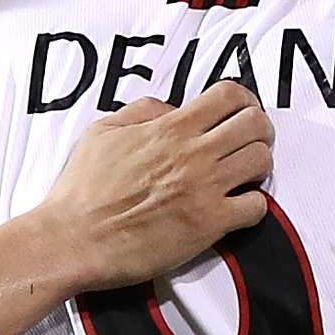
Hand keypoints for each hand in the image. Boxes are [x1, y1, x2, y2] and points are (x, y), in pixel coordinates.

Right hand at [45, 83, 272, 289]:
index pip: (229, 95)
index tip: (242, 112)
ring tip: (244, 175)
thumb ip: (142, 111)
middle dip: (260, 130)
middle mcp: (193, 154)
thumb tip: (173, 109)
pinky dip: (254, 205)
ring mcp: (205, 189)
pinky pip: (256, 207)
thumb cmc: (82, 190)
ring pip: (262, 161)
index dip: (245, 100)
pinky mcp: (209, 225)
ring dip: (260, 165)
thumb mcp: (103, 131)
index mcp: (169, 129)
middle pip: (256, 125)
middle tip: (251, 142)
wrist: (73, 239)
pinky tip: (237, 207)